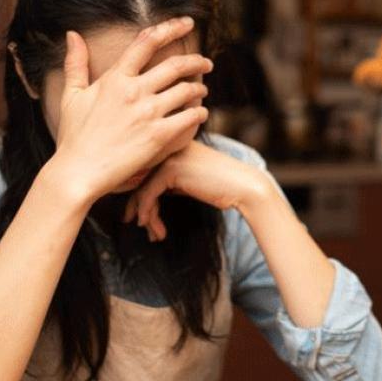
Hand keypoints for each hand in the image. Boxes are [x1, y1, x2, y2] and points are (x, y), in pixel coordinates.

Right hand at [45, 18, 212, 204]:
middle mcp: (133, 91)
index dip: (170, 28)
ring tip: (202, 90)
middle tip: (206, 62)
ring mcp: (147, 113)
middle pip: (175, 65)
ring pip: (187, 90)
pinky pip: (189, 117)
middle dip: (196, 61)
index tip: (186, 23)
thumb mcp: (71, 95)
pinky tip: (201, 114)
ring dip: (199, 88)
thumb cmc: (73, 136)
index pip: (147, 42)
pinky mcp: (158, 135)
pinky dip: (199, 113)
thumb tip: (72, 34)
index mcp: (115, 78)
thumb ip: (75, 63)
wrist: (78, 172)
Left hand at [123, 140, 272, 240]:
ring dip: (146, 215)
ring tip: (154, 235)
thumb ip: (170, 182)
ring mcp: (170, 156)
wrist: (244, 187)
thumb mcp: (190, 181)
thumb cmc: (221, 186)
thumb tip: (144, 199)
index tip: (137, 215)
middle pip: (140, 179)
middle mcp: (169, 146)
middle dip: (137, 206)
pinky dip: (146, 212)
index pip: (145, 170)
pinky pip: (148, 193)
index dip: (138, 194)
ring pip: (143, 188)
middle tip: (140, 225)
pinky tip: (149, 226)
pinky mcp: (172, 168)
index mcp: (173, 145)